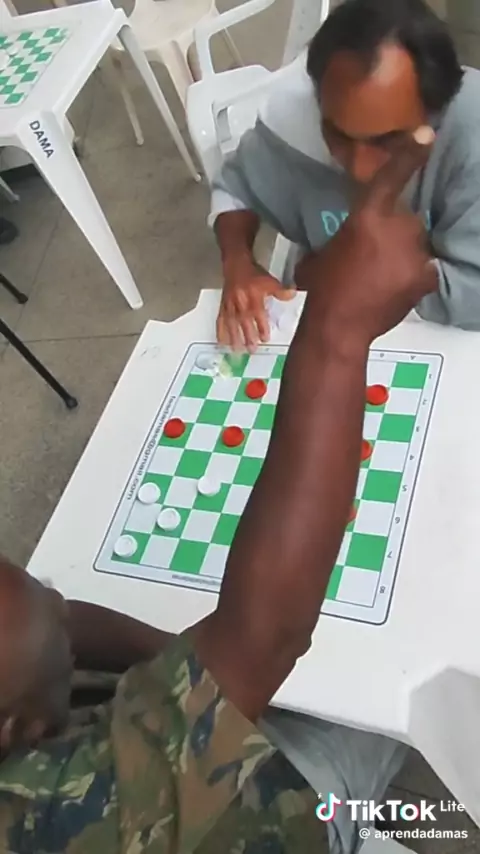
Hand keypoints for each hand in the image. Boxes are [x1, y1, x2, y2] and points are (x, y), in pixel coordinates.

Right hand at [217, 256, 294, 350]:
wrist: (236, 264)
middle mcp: (240, 302)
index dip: (261, 326)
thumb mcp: (270, 280)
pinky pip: (220, 320)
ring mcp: (230, 305)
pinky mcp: (223, 306)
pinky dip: (220, 332)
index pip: (257, 313)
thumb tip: (293, 294)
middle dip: (247, 336)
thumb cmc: (253, 275)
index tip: (264, 338)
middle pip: (243, 321)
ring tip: (236, 351)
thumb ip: (280, 290)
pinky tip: (221, 343)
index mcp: (253, 296)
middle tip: (251, 349)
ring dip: (234, 337)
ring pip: (231, 323)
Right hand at [295, 127, 436, 348]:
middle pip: (406, 218)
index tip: (426, 135)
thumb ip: (346, 234)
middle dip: (394, 231)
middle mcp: (396, 228)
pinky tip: (396, 287)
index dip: (410, 154)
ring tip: (382, 276)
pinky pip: (424, 267)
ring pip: (415, 243)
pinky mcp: (425, 276)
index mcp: (367, 217)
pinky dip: (414, 274)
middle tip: (374, 255)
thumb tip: (350, 233)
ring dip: (404, 253)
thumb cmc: (323, 288)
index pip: (392, 177)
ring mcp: (414, 253)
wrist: (339, 327)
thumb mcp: (325, 251)